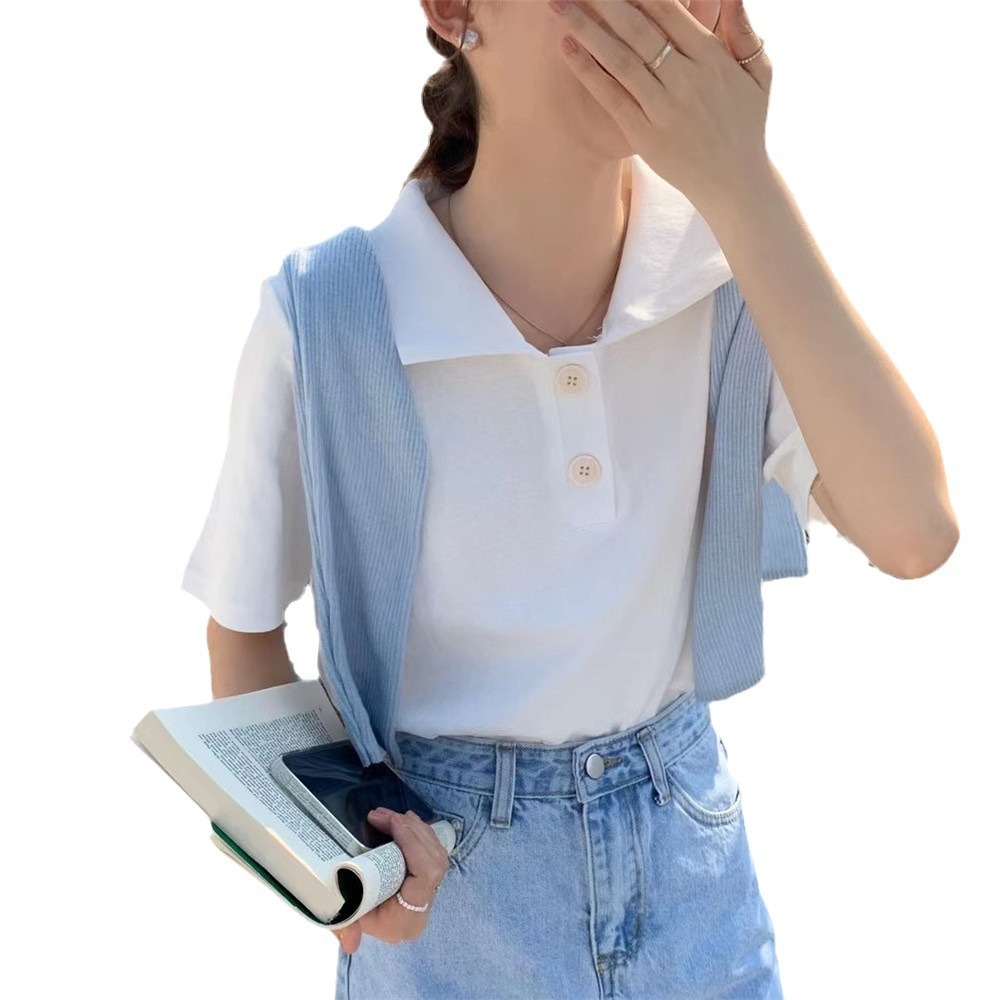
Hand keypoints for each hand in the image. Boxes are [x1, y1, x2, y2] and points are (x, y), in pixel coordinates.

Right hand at [331, 807, 449, 952]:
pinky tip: (403, 821)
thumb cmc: (355, 918)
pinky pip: (433, 849)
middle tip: (381, 816)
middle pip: (433, 859)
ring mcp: (431, 891)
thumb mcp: (347, 921)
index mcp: (409, 920)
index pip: (426, 877)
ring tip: (388, 815)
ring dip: (414, 827)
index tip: (392, 825)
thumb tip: (350, 943)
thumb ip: (346, 929)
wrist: (365, 920)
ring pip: (436, 852)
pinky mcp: (429, 877)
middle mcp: (425, 905)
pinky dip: (419, 831)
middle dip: (410, 831)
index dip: (413, 846)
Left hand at [550, 0, 773, 214]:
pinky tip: (566, 48)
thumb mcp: (759, 73)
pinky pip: (611, 97)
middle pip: (637, 29)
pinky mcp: (644, 135)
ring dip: (585, 29)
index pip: (668, 11)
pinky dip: (587, 72)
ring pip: (619, 59)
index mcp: (711, 57)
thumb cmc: (745, 124)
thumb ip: (744, 31)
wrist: (735, 182)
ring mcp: (663, 109)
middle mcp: (685, 79)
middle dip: (604, 1)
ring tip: (558, 4)